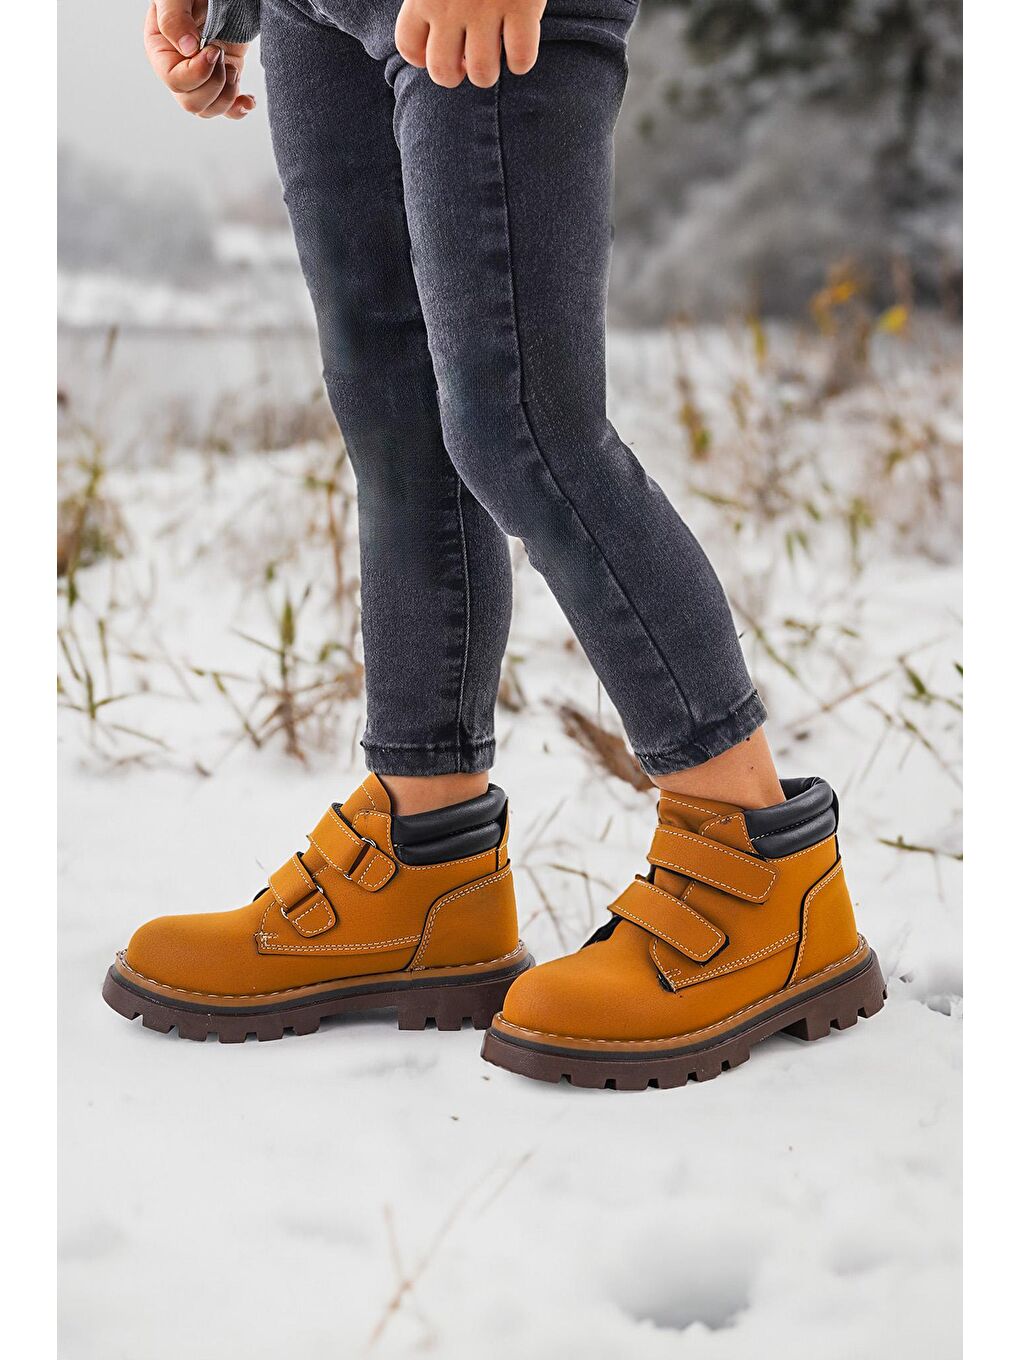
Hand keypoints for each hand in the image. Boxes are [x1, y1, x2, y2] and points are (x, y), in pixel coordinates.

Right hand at [143, 2, 255, 119]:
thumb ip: (174, 18)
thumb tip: (187, 49)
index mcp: (161, 49)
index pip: (174, 81)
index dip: (197, 73)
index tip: (214, 50)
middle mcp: (178, 67)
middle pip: (191, 103)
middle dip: (214, 84)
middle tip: (222, 54)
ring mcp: (202, 76)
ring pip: (209, 110)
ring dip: (227, 95)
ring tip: (233, 68)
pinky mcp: (222, 78)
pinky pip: (226, 109)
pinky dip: (238, 108)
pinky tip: (248, 100)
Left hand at [395, 0, 546, 88]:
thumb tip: (433, 40)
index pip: (409, 46)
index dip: (423, 59)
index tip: (438, 52)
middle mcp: (450, 3)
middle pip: (443, 72)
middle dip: (456, 75)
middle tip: (468, 61)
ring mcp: (486, 7)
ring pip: (482, 74)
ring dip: (489, 72)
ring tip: (496, 54)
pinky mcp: (522, 6)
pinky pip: (521, 58)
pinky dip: (522, 61)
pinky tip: (521, 44)